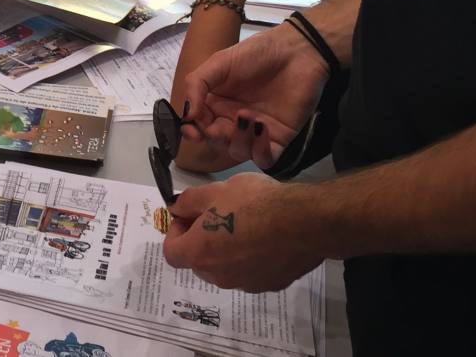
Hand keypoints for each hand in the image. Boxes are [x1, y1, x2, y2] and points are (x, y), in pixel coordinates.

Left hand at [163, 175, 321, 292]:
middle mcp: (218, 276)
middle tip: (217, 215)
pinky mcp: (268, 285)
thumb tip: (176, 208)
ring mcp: (245, 284)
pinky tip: (266, 238)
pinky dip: (250, 258)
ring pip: (225, 268)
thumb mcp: (216, 190)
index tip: (190, 216)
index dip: (175, 232)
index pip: (171, 252)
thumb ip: (189, 201)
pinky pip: (250, 272)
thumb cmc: (255, 202)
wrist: (304, 222)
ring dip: (226, 250)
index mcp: (200, 253)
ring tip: (244, 224)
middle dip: (201, 240)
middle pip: (198, 262)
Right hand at [178, 25, 329, 168]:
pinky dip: (259, 150)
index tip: (191, 130)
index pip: (199, 125)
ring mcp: (256, 131)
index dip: (192, 131)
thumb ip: (197, 84)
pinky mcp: (279, 138)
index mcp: (217, 103)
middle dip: (213, 138)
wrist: (296, 51)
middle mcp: (234, 120)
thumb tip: (187, 114)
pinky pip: (265, 158)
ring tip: (245, 117)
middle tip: (216, 128)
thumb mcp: (219, 62)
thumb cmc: (256, 53)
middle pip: (216, 141)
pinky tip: (261, 127)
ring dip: (237, 140)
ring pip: (238, 152)